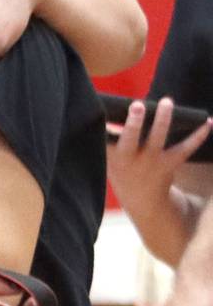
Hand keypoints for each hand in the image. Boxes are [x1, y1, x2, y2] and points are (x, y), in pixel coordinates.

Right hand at [107, 98, 210, 265]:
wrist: (143, 203)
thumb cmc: (124, 169)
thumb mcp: (111, 158)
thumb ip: (110, 137)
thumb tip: (118, 110)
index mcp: (113, 156)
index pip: (105, 138)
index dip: (104, 125)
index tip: (102, 115)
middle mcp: (131, 159)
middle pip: (130, 138)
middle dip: (134, 122)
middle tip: (138, 105)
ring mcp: (151, 162)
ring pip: (158, 138)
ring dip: (163, 119)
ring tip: (166, 102)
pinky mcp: (170, 164)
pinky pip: (185, 149)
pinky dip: (198, 135)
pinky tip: (207, 122)